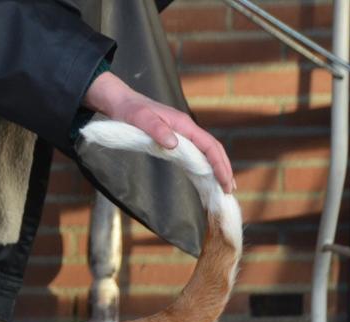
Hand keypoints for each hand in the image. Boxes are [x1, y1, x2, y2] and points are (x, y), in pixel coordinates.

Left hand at [83, 72, 234, 193]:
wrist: (121, 102)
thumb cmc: (130, 110)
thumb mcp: (140, 119)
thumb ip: (156, 130)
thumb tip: (173, 145)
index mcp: (183, 125)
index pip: (209, 146)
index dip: (219, 164)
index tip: (225, 182)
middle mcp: (187, 130)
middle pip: (213, 149)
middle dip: (223, 169)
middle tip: (229, 191)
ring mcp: (181, 135)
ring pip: (205, 152)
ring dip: (216, 169)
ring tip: (223, 188)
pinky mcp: (175, 140)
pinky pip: (194, 155)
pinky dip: (203, 167)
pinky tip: (204, 179)